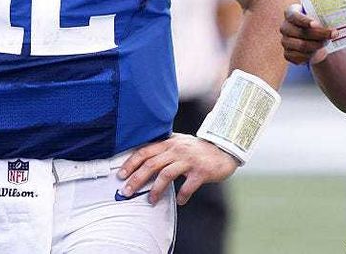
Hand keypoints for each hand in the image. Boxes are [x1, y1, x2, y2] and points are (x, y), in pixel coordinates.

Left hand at [117, 134, 238, 205]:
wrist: (224, 149)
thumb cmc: (198, 149)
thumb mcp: (179, 143)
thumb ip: (163, 149)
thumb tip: (142, 161)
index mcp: (169, 143)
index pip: (145, 151)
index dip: (131, 163)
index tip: (120, 175)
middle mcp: (177, 150)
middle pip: (151, 164)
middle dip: (136, 179)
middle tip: (126, 192)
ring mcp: (189, 160)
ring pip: (166, 175)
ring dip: (156, 190)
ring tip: (151, 200)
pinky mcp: (201, 171)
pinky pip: (188, 186)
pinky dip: (182, 195)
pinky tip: (180, 201)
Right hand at [279, 3, 335, 64]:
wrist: (315, 38)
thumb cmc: (318, 22)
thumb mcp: (320, 15)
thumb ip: (324, 14)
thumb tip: (336, 18)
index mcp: (291, 13)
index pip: (294, 16)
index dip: (304, 20)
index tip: (316, 24)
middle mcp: (285, 26)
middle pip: (301, 32)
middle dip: (319, 34)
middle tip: (333, 34)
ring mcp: (285, 41)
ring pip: (302, 46)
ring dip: (317, 45)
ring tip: (326, 42)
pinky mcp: (287, 54)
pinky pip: (299, 57)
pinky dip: (311, 55)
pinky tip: (317, 51)